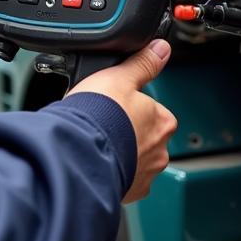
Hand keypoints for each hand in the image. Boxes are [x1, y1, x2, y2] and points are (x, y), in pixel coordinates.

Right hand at [67, 40, 177, 203]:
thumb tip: (160, 48)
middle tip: (103, 125)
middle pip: (145, 135)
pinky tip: (97, 161)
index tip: (113, 106)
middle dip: (127, 132)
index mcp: (162, 120)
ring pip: (135, 159)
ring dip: (121, 153)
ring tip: (97, 144)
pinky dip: (113, 172)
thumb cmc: (98, 115)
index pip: (152, 110)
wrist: (77, 152)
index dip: (130, 106)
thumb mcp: (118, 76)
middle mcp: (160, 150)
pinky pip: (125, 179)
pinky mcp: (130, 192)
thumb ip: (142, 63)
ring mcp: (146, 173)